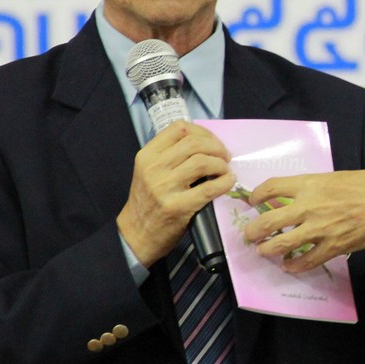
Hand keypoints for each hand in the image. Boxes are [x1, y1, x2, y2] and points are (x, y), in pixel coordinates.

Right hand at [117, 122, 236, 267]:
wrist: (136, 234)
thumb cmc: (147, 201)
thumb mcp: (148, 172)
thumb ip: (169, 156)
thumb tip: (206, 144)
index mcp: (147, 155)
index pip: (179, 128)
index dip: (202, 132)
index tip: (213, 141)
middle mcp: (154, 168)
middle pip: (194, 143)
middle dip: (216, 147)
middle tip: (225, 156)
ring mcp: (165, 187)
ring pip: (202, 162)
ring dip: (221, 164)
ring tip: (225, 170)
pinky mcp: (177, 207)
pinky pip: (209, 188)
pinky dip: (224, 182)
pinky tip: (228, 182)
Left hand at [240, 170, 364, 273]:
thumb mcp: (333, 178)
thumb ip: (311, 188)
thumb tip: (291, 198)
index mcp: (310, 184)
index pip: (271, 187)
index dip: (256, 195)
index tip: (252, 201)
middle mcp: (309, 206)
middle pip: (269, 221)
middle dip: (253, 231)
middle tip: (249, 235)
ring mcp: (320, 229)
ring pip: (282, 245)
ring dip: (267, 250)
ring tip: (263, 251)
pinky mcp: (332, 247)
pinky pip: (306, 261)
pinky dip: (294, 265)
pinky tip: (289, 266)